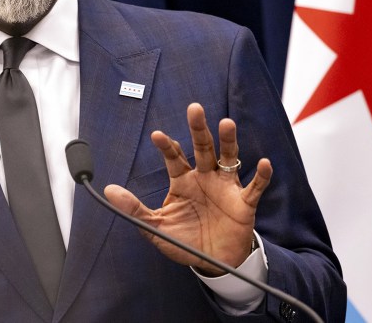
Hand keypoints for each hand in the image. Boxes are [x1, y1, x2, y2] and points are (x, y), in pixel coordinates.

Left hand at [104, 103, 272, 275]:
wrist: (213, 262)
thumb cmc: (184, 240)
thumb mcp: (155, 226)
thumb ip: (133, 208)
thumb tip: (108, 191)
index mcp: (183, 180)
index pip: (174, 157)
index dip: (167, 146)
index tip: (157, 135)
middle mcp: (204, 177)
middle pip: (202, 148)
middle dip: (198, 129)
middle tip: (194, 109)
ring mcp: (225, 188)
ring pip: (228, 159)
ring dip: (228, 141)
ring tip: (226, 123)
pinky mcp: (244, 203)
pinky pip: (254, 187)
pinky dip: (261, 176)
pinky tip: (263, 163)